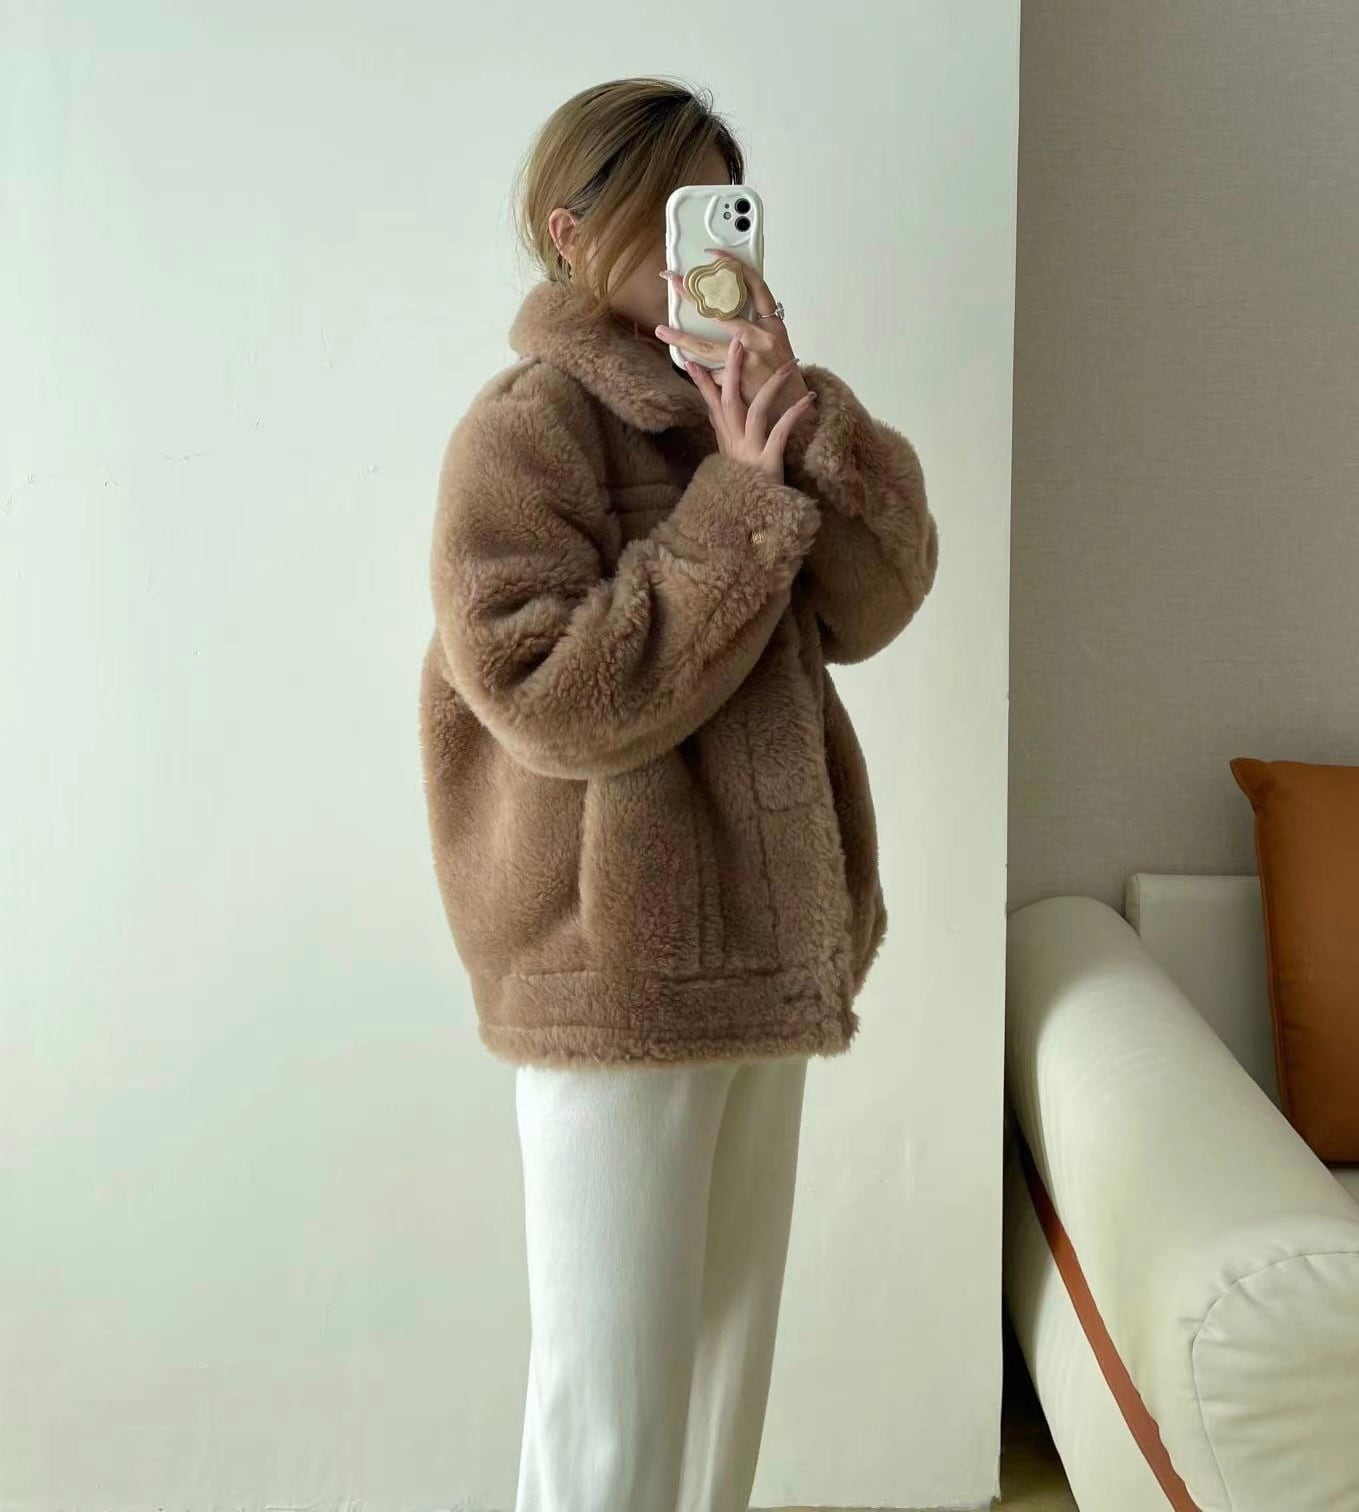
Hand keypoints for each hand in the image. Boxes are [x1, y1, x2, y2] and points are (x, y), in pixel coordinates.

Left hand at [655, 246, 811, 424]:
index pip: (754, 285)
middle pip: (721, 311)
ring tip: (661, 331)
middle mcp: (761, 338)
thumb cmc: (782, 375)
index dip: (733, 266)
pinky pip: (710, 373)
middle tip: (673, 281)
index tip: (713, 255)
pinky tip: (686, 366)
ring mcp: (748, 360)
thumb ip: (757, 325)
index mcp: (773, 324)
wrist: (793, 408)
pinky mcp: (737, 383)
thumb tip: (728, 308)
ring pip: (707, 347)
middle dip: (694, 295)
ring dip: (681, 339)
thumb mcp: (778, 343)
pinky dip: (698, 372)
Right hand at [675, 338, 814, 483]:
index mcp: (725, 439)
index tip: (692, 359)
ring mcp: (750, 451)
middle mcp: (734, 442)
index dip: (702, 381)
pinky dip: (794, 414)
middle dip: (732, 369)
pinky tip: (808, 400)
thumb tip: (716, 411)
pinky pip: (781, 431)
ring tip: (788, 365)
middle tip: (738, 342)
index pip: (710, 404)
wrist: (752, 518)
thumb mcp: (729, 459)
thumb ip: (725, 434)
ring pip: (755, 409)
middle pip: (728, 399)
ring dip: (772, 385)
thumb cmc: (747, 486)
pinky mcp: (768, 462)